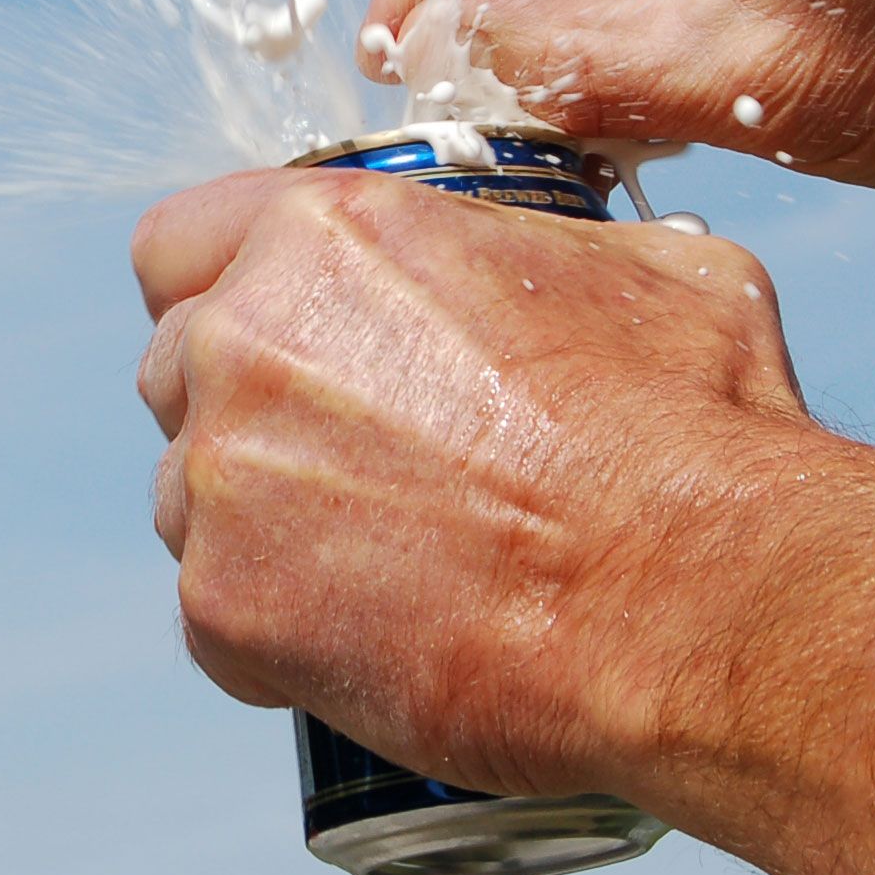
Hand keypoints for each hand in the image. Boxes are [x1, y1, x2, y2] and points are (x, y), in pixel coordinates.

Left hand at [130, 167, 809, 798]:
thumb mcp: (646, 271)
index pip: (178, 246)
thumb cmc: (693, 435)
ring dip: (257, 528)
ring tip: (389, 566)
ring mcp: (221, 476)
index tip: (277, 342)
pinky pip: (215, 619)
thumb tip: (568, 273)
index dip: (223, 293)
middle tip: (357, 469)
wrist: (697, 603)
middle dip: (246, 415)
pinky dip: (278, 638)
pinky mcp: (223, 607)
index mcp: (327, 233)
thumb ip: (546, 254)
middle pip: (176, 371)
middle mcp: (246, 337)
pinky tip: (381, 641)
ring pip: (187, 498)